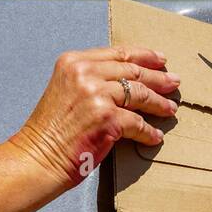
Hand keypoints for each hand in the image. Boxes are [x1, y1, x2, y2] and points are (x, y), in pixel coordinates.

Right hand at [9, 45, 179, 188]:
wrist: (37, 157)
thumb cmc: (50, 131)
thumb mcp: (65, 90)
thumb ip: (89, 80)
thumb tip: (124, 82)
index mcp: (74, 62)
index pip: (117, 53)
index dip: (144, 55)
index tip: (160, 60)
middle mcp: (85, 73)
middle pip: (132, 71)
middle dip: (158, 77)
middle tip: (174, 83)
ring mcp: (97, 94)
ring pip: (139, 94)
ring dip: (159, 103)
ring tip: (170, 108)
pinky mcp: (107, 119)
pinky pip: (138, 123)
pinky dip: (148, 132)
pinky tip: (155, 136)